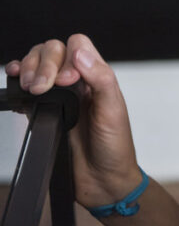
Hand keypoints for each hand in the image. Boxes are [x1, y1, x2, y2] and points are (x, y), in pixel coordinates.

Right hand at [5, 34, 142, 207]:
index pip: (78, 45)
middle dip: (43, 64)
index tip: (66, 80)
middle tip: (41, 88)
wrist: (101, 180)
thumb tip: (81, 53)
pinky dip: (17, 80)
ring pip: (38, 65)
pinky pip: (26, 89)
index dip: (67, 56)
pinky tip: (17, 84)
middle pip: (53, 51)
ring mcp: (60, 96)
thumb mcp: (113, 110)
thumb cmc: (114, 146)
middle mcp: (78, 82)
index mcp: (98, 76)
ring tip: (31, 88)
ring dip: (30, 70)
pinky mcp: (43, 111)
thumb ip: (101, 79)